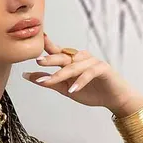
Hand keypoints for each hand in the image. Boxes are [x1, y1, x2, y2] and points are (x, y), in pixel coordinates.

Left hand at [22, 33, 142, 116]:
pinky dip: (80, 81)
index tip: (36, 44)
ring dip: (61, 74)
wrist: (114, 98)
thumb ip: (49, 82)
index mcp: (72, 60)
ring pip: (74, 66)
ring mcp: (92, 62)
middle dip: (50, 59)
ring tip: (49, 82)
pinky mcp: (102, 68)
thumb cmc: (91, 91)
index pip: (58, 52)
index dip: (47, 47)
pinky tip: (73, 90)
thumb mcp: (66, 89)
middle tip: (39, 62)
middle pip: (64, 56)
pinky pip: (89, 73)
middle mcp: (81, 58)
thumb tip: (28, 76)